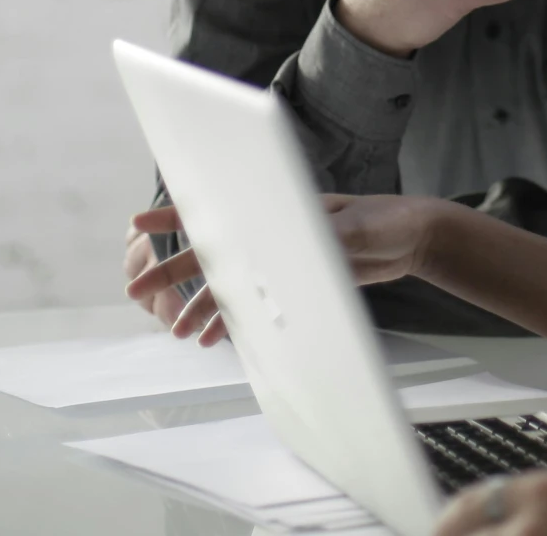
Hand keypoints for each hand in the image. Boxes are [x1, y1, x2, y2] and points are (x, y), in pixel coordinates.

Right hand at [126, 196, 443, 341]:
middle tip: (135, 289)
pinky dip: (230, 319)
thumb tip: (295, 245)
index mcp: (279, 208)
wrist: (412, 239)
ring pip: (229, 282)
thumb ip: (326, 234)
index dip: (177, 216)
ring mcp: (280, 257)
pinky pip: (252, 301)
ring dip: (200, 303)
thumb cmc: (386, 219)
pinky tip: (211, 338)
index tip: (139, 224)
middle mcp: (272, 231)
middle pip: (214, 251)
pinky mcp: (295, 281)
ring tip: (175, 330)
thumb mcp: (356, 224)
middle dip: (173, 269)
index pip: (220, 207)